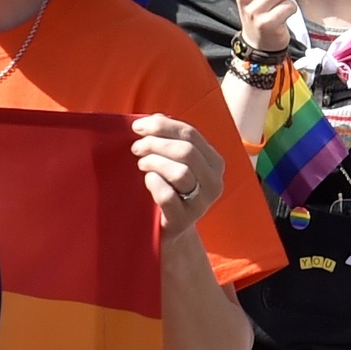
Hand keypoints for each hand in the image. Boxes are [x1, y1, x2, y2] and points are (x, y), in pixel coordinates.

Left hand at [131, 112, 225, 235]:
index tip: (137, 127)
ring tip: (141, 165)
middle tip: (136, 149)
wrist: (168, 231)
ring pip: (180, 173)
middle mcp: (214, 182)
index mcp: (214, 162)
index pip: (191, 134)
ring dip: (154, 163)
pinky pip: (168, 196)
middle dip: (156, 144)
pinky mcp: (184, 221)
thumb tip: (155, 118)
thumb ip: (168, 139)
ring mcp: (201, 204)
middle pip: (187, 152)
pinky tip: (147, 181)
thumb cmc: (168, 189)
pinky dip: (154, 183)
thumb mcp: (173, 162)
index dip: (162, 126)